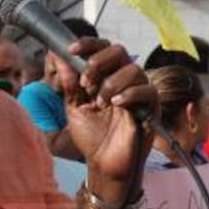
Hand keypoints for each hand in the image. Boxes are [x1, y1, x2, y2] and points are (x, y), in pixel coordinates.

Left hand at [62, 38, 157, 200]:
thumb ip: (68, 83)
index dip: (88, 44)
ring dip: (112, 83)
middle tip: (87, 81)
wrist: (104, 164)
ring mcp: (138, 93)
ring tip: (101, 102)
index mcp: (105, 77)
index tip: (71, 50)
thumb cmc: (91, 137)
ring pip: (133, 69)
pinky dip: (130, 94)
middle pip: (119, 50)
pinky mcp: (151, 108)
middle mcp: (123, 80)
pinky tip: (116, 105)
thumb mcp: (74, 108)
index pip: (102, 49)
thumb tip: (57, 55)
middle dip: (99, 61)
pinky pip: (147, 90)